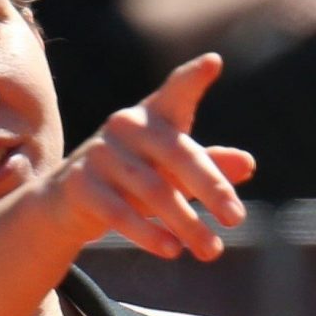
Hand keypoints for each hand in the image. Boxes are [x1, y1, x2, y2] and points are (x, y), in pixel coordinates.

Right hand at [32, 52, 256, 260]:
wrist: (67, 203)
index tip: (212, 63)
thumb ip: (210, 166)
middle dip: (211, 188)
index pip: (175, 93)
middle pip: (177, 154)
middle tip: (237, 220)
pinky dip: (149, 234)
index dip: (192, 79)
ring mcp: (100, 154)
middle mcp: (125, 126)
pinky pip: (119, 212)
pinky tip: (173, 251)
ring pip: (152, 190)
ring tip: (212, 250)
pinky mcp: (80, 185)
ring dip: (186, 223)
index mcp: (153, 116)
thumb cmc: (133, 179)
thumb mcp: (173, 172)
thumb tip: (248, 164)